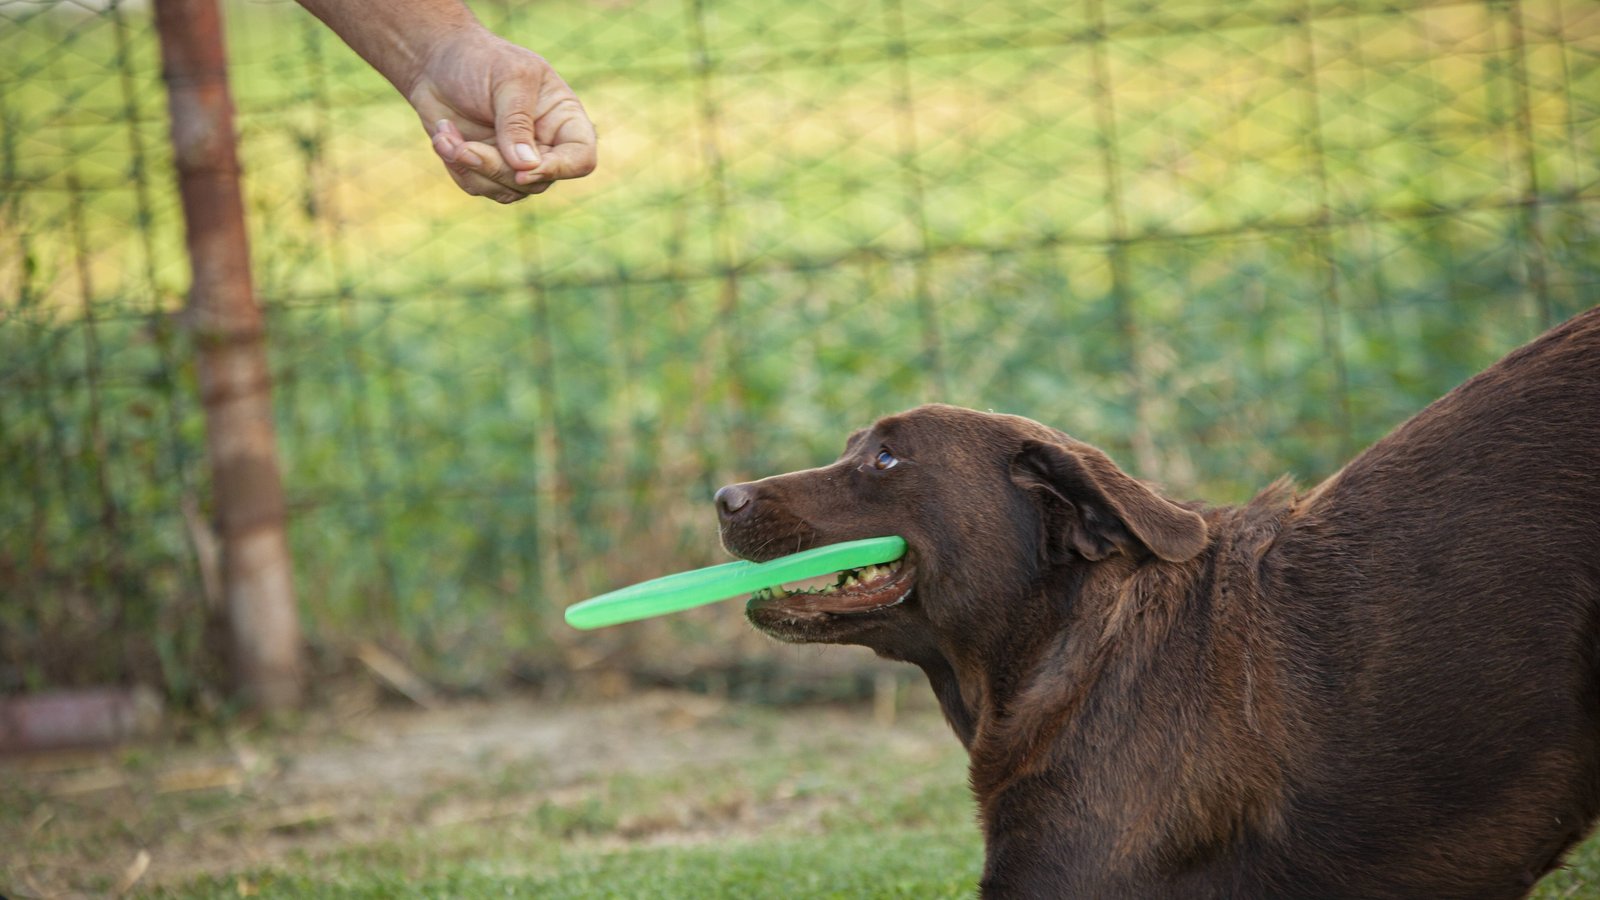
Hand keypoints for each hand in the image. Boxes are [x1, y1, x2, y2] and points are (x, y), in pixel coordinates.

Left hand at [407, 29, 596, 203]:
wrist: (436, 63)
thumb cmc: (479, 60)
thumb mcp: (507, 79)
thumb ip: (517, 122)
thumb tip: (526, 167)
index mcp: (563, 118)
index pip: (581, 158)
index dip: (559, 170)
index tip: (523, 170)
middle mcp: (545, 144)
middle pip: (537, 181)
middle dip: (497, 168)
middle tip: (465, 147)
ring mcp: (516, 160)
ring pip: (508, 191)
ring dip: (472, 168)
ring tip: (447, 135)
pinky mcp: (487, 168)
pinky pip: (479, 187)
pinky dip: (456, 165)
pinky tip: (444, 137)